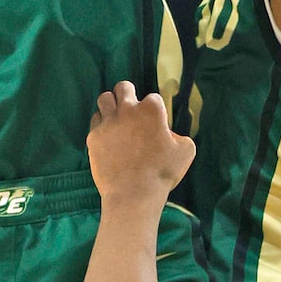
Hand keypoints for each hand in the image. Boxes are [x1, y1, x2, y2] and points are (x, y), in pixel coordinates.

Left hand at [87, 82, 194, 214]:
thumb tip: (170, 134)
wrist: (133, 194)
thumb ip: (180, 136)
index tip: (155, 123)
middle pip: (123, 87)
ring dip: (111, 105)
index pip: (153, 98)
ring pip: (104, 99)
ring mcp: (108, 122)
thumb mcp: (186, 152)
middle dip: (128, 94)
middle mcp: (127, 110)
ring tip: (116, 117)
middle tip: (132, 110)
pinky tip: (108, 135)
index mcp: (151, 109)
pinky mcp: (94, 136)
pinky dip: (102, 125)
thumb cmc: (162, 173)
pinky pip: (95, 121)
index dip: (155, 110)